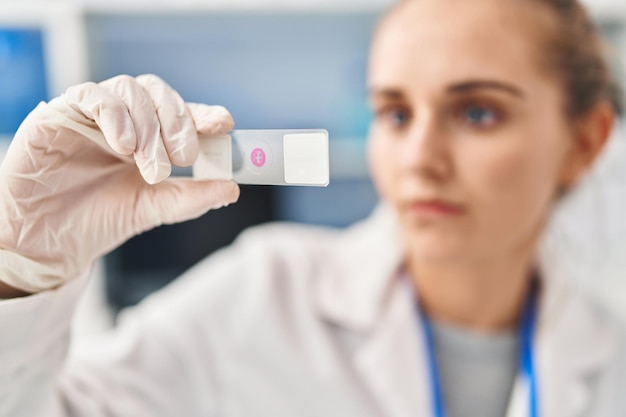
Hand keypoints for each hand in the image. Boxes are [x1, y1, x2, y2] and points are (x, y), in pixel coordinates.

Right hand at [0, 74, 238, 293]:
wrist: (48, 243)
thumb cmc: (99, 220)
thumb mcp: (152, 209)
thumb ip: (190, 198)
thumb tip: (231, 188)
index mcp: (149, 138)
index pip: (180, 113)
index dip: (203, 114)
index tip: (224, 124)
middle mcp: (124, 121)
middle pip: (158, 93)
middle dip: (178, 122)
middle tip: (184, 157)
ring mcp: (92, 115)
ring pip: (129, 90)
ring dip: (148, 124)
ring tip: (150, 164)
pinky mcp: (60, 115)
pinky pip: (90, 95)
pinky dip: (114, 114)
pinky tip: (123, 145)